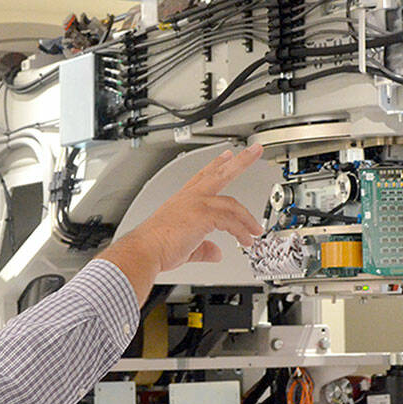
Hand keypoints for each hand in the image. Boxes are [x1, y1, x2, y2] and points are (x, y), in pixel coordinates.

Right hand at [97, 144, 263, 302]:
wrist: (145, 250)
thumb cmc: (156, 247)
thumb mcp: (185, 246)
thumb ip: (204, 248)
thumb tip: (216, 253)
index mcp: (183, 199)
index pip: (203, 176)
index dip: (217, 164)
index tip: (227, 156)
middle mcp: (190, 197)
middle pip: (221, 173)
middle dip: (241, 161)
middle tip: (255, 151)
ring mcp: (197, 204)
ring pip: (231, 202)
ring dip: (248, 218)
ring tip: (257, 230)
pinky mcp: (203, 215)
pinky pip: (230, 222)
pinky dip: (241, 232)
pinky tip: (245, 241)